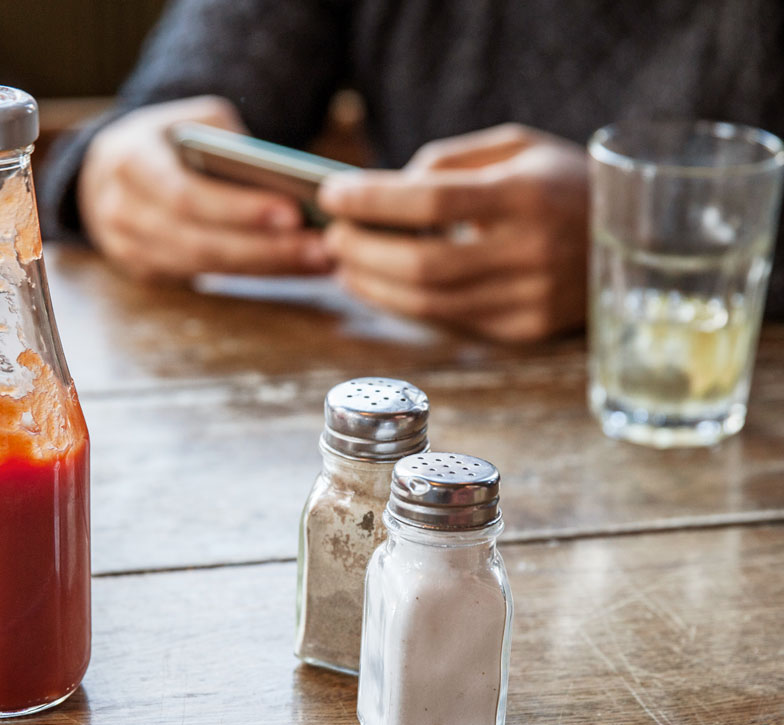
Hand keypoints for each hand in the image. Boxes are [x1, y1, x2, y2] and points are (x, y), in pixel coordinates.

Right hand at [78, 95, 329, 280]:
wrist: (105, 170)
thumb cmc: (163, 139)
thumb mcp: (189, 118)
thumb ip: (225, 136)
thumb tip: (277, 173)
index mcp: (129, 162)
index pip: (186, 194)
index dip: (239, 209)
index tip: (293, 212)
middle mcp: (121, 211)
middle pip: (200, 243)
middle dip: (265, 248)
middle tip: (323, 248)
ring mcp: (129, 249)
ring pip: (205, 267)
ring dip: (267, 267)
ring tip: (321, 259)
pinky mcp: (146, 272)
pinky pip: (205, 278)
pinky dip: (253, 273)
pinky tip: (295, 266)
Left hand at [318, 124, 588, 342]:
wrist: (637, 235)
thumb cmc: (561, 182)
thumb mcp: (515, 148)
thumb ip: (449, 164)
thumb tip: (384, 191)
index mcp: (527, 194)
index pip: (432, 201)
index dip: (373, 200)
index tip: (332, 194)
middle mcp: (532, 251)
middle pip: (423, 263)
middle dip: (363, 252)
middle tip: (332, 237)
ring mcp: (531, 298)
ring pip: (430, 303)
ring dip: (374, 286)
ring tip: (344, 264)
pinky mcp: (526, 329)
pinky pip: (449, 322)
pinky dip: (405, 305)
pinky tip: (380, 286)